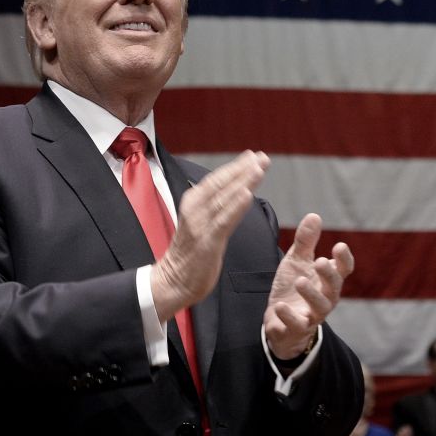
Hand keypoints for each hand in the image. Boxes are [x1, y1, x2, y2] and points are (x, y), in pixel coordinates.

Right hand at [150, 150, 269, 320]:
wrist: (173, 280)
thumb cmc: (191, 252)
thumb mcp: (201, 222)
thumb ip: (216, 206)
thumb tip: (234, 191)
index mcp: (193, 202)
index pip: (217, 179)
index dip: (236, 166)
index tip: (254, 155)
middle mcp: (195, 209)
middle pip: (222, 184)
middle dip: (243, 169)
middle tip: (262, 157)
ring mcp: (200, 224)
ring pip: (225, 198)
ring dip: (243, 181)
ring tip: (259, 168)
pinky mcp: (207, 241)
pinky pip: (224, 220)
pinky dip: (236, 206)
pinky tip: (247, 195)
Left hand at [263, 213, 353, 359]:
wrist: (279, 321)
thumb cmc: (293, 287)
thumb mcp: (297, 261)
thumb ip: (306, 242)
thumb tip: (314, 215)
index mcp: (327, 280)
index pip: (344, 270)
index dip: (344, 259)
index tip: (339, 246)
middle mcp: (325, 298)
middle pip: (334, 287)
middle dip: (329, 275)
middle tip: (320, 261)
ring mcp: (312, 315)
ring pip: (320, 307)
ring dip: (311, 294)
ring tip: (300, 281)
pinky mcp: (296, 328)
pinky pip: (296, 324)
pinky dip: (289, 316)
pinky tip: (280, 305)